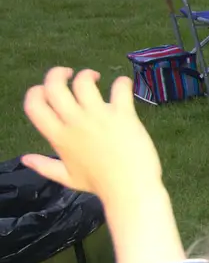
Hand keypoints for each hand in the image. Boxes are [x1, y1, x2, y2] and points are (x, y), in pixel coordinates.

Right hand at [22, 69, 160, 203]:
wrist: (130, 189)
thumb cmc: (100, 184)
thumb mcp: (67, 177)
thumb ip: (45, 166)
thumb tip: (24, 159)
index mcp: (58, 136)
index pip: (34, 104)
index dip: (35, 92)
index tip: (46, 90)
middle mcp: (74, 122)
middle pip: (54, 85)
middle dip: (58, 73)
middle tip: (70, 74)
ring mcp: (98, 116)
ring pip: (83, 81)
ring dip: (87, 74)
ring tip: (96, 78)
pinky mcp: (123, 115)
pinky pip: (120, 87)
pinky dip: (122, 82)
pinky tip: (123, 86)